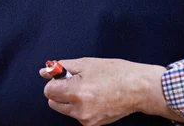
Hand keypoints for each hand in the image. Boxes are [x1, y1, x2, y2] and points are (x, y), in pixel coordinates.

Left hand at [39, 57, 171, 125]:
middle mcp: (80, 110)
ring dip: (68, 99)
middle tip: (76, 81)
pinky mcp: (93, 125)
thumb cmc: (115, 73)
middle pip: (53, 102)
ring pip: (64, 109)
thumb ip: (61, 67)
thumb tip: (44, 71)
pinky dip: (79, 106)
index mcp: (77, 92)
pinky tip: (93, 97)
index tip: (64, 76)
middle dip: (59, 91)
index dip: (55, 81)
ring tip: (87, 88)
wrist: (139, 89)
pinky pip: (76, 114)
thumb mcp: (85, 63)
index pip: (48, 91)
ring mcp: (87, 120)